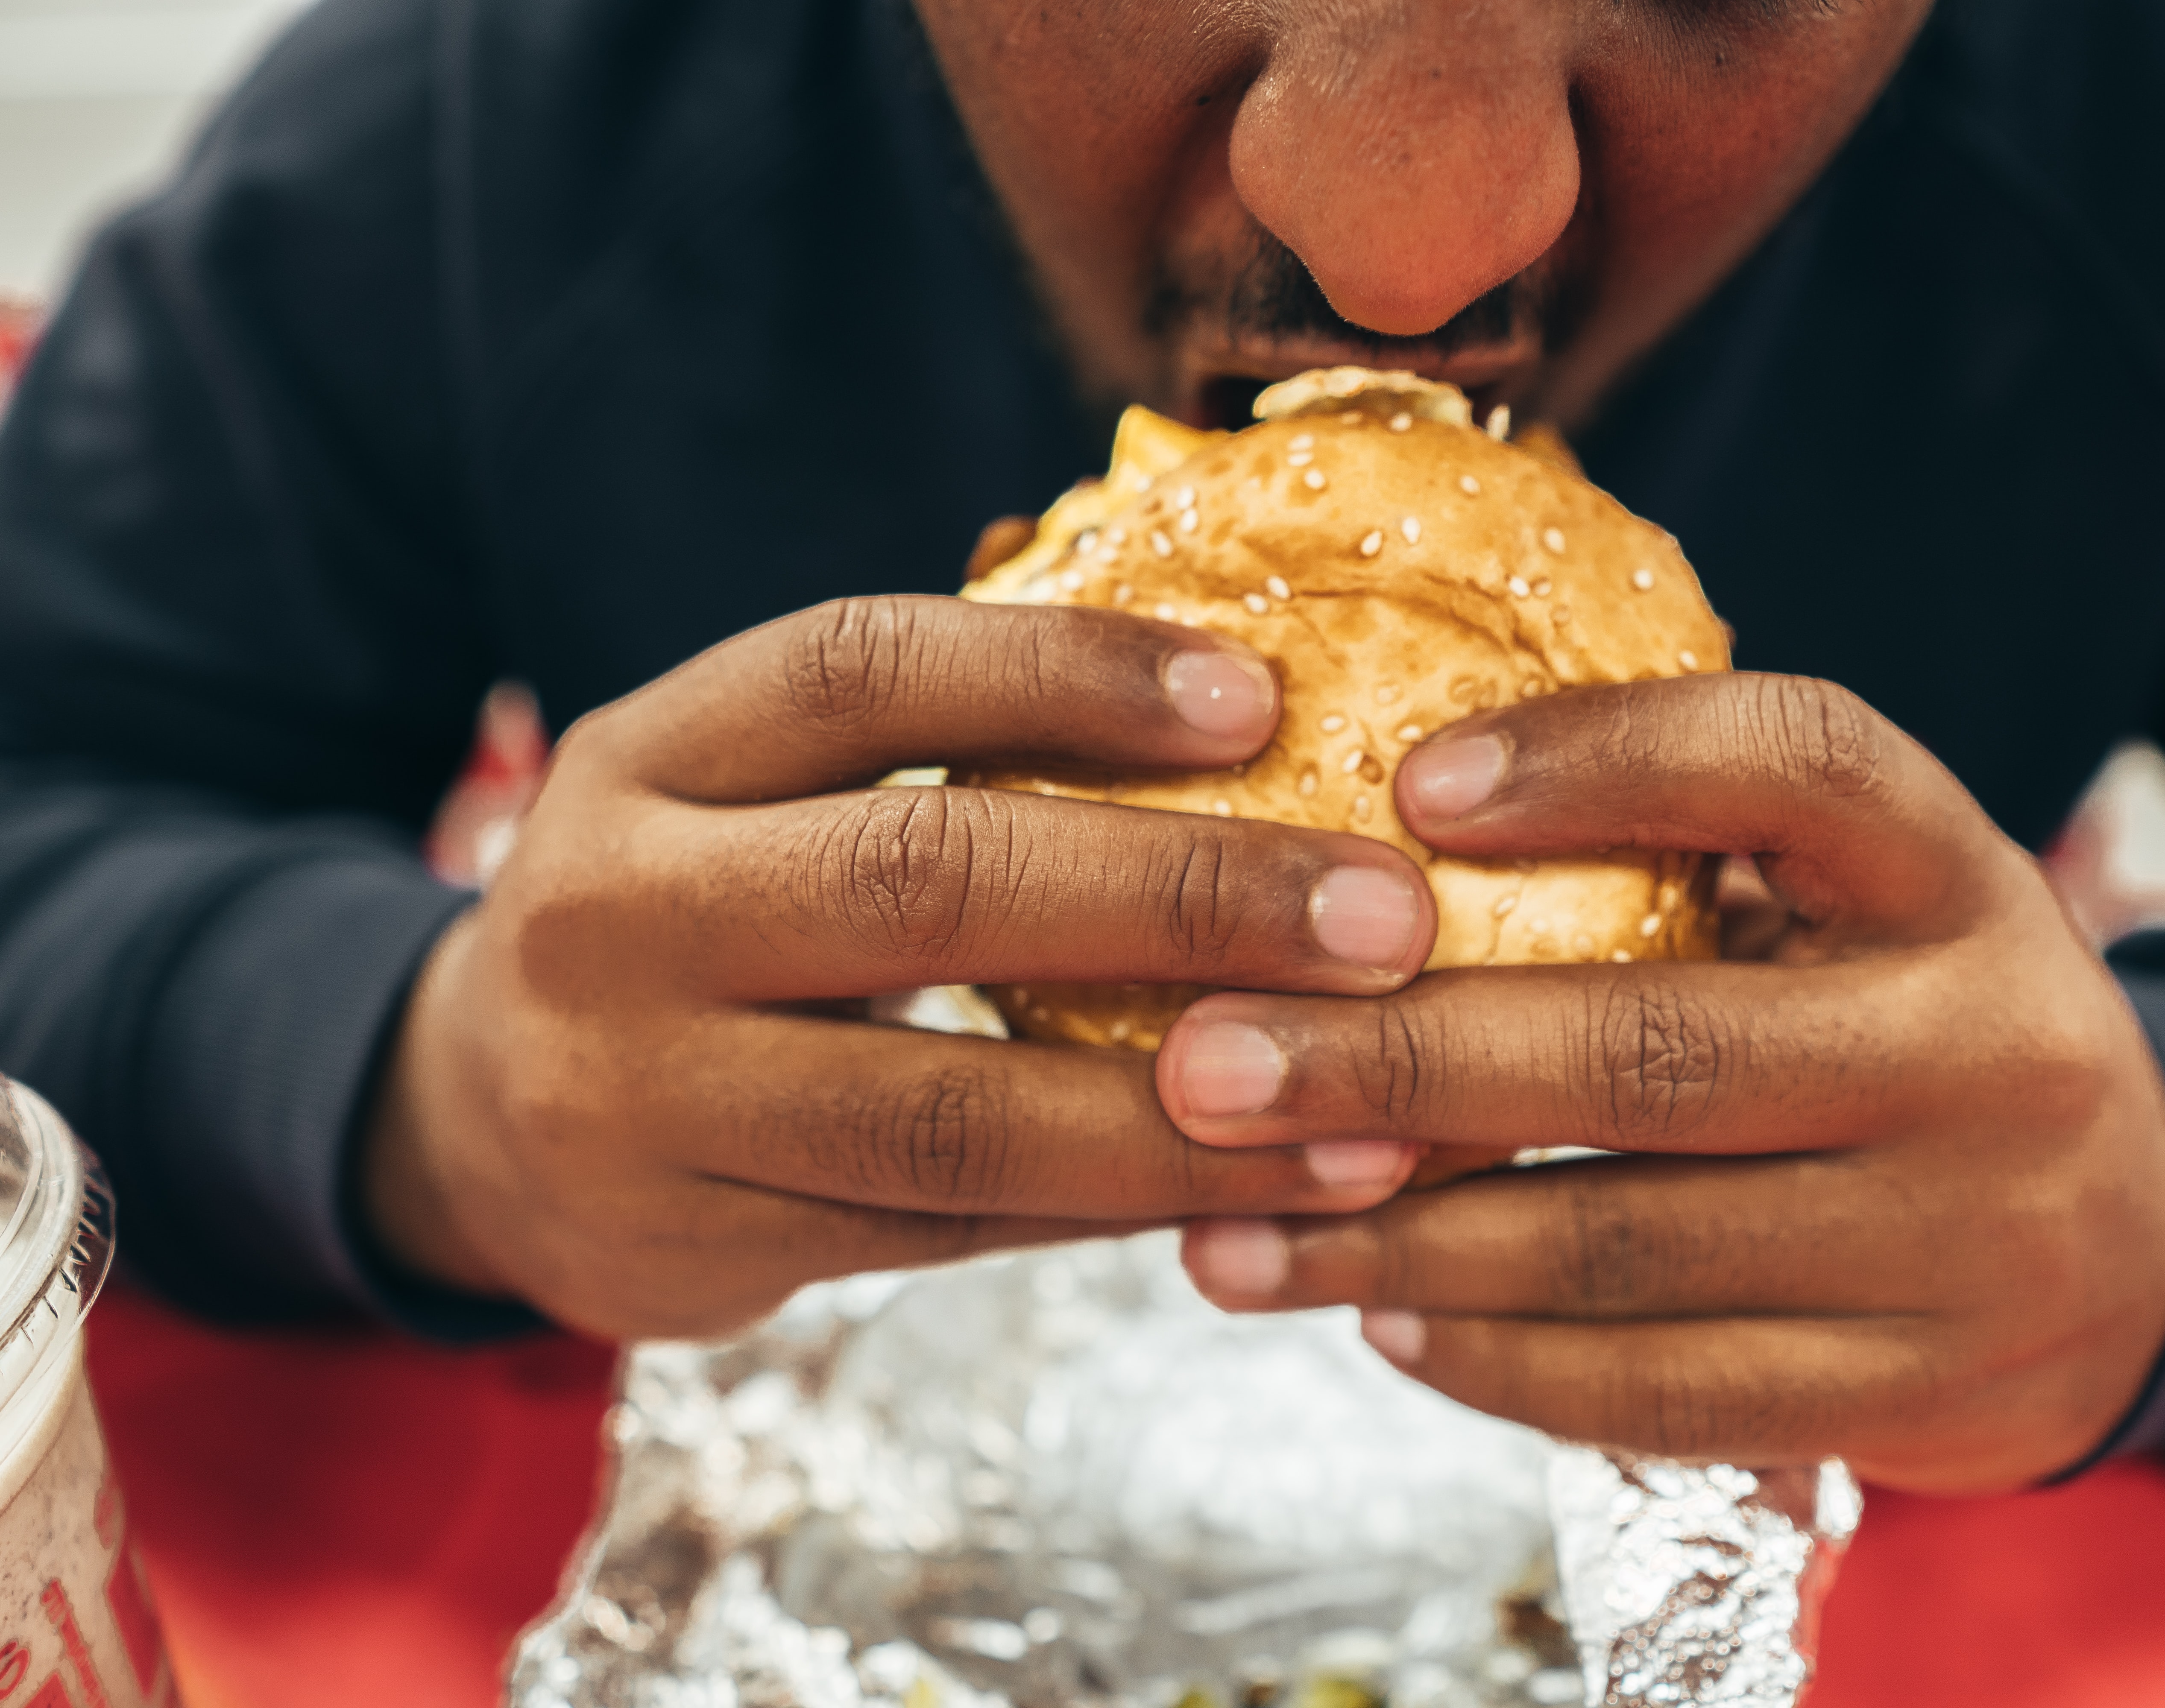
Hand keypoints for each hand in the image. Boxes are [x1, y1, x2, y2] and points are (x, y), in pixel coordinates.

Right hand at [365, 596, 1439, 1338]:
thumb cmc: (691, 908)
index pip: (861, 670)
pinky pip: (947, 1231)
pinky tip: (1257, 1191)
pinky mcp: (698, 1244)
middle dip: (1179, 896)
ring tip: (1372, 1109)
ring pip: (948, 1110)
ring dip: (1182, 1115)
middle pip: (922, 879)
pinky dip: (1114, 1209)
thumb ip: (928, 751)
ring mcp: (645, 1096)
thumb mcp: (746, 790)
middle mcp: (622, 911)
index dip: (1065, 673)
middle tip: (1389, 917)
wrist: (472, 1112)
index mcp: (649, 754)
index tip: (1261, 697)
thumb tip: (1243, 714)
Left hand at [1160, 672, 2164, 1492]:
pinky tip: (1378, 1320)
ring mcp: (1965, 1238)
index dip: (1604, 757)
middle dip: (1399, 1061)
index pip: (1798, 765)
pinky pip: (1666, 1390)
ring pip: (1631, 1246)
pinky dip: (1498, 1360)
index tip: (1407, 782)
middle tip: (1201, 1065)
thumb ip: (1689, 868)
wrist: (2151, 1244)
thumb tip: (1369, 846)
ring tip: (1224, 1232)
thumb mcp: (1859, 911)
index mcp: (1961, 880)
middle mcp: (1984, 1050)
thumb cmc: (1915, 1030)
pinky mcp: (1924, 1393)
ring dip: (1399, 1247)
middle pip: (1656, 1047)